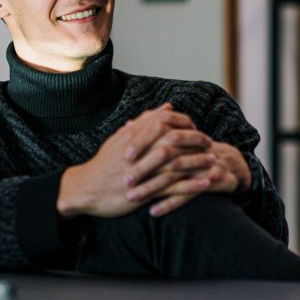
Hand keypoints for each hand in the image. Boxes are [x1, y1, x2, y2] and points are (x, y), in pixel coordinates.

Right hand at [57, 103, 209, 218]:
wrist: (85, 189)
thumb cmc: (104, 163)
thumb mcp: (121, 138)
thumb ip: (144, 122)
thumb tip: (166, 107)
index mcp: (133, 135)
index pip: (164, 121)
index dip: (184, 123)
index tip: (196, 127)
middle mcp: (138, 151)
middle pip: (174, 140)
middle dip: (195, 141)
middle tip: (211, 144)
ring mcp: (141, 172)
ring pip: (176, 164)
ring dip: (198, 163)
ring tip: (214, 162)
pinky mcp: (143, 192)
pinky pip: (172, 188)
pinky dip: (191, 185)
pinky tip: (205, 184)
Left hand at [130, 141, 252, 216]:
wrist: (229, 164)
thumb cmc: (193, 152)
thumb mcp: (175, 139)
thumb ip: (152, 131)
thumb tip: (128, 124)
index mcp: (182, 133)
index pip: (160, 132)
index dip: (142, 142)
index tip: (123, 155)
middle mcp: (193, 146)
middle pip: (165, 154)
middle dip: (144, 168)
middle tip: (125, 180)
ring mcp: (203, 163)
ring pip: (175, 176)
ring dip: (152, 188)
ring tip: (133, 197)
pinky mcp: (212, 180)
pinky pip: (189, 194)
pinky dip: (170, 203)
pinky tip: (153, 211)